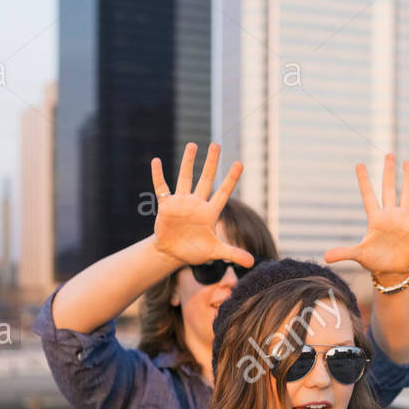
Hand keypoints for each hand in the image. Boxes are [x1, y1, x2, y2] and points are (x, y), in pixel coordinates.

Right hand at [151, 142, 251, 267]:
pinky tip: (156, 161)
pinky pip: (161, 188)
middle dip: (211, 163)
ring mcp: (181, 203)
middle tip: (216, 145)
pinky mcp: (166, 206)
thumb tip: (252, 263)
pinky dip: (158, 175)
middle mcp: (197, 203)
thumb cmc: (196, 250)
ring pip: (185, 178)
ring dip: (188, 162)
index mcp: (210, 212)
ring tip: (193, 145)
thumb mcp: (215, 252)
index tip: (240, 163)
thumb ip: (233, 253)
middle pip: (206, 179)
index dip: (231, 178)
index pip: (223, 192)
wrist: (173, 253)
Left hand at [323, 153, 408, 274]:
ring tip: (407, 162)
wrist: (392, 269)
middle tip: (389, 154)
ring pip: (406, 194)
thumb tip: (324, 258)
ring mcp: (403, 219)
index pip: (368, 195)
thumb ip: (343, 253)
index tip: (359, 165)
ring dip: (408, 178)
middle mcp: (389, 214)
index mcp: (375, 218)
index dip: (364, 181)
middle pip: (389, 188)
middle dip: (389, 172)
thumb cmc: (374, 260)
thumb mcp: (358, 255)